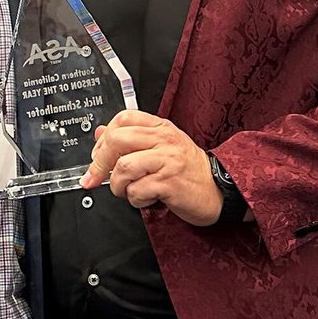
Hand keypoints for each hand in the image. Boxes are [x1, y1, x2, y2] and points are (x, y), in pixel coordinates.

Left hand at [80, 110, 223, 225]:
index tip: (98, 156)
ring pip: (123, 167)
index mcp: (161, 128)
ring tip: (128, 191)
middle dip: (100, 163)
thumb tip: (101, 133)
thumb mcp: (162, 147)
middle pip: (117, 140)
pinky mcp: (170, 183)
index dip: (103, 138)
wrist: (220, 189)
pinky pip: (137, 191)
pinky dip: (135, 199)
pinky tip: (146, 198)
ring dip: (118, 185)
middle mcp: (164, 140)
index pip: (123, 119)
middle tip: (97, 178)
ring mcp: (168, 161)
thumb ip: (132, 139)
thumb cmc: (190, 171)